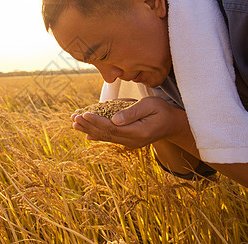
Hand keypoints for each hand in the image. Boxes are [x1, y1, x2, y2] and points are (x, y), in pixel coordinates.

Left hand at [71, 97, 187, 148]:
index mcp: (138, 132)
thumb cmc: (162, 111)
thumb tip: (114, 119)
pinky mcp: (128, 140)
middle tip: (74, 119)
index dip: (96, 121)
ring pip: (106, 137)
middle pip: (105, 134)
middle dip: (88, 126)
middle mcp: (132, 141)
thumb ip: (132, 112)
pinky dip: (97, 134)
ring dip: (89, 130)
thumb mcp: (151, 105)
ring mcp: (130, 142)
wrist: (173, 124)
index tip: (84, 114)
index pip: (112, 128)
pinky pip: (110, 138)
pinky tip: (87, 134)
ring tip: (75, 124)